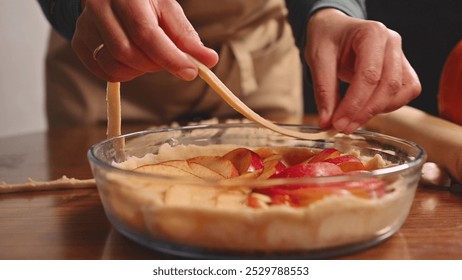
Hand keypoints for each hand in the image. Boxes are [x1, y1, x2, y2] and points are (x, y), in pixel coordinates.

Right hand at [72, 0, 217, 81]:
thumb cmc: (145, 3)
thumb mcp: (168, 10)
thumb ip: (187, 37)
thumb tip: (209, 60)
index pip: (146, 33)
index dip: (170, 57)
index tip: (191, 72)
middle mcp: (100, 7)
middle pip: (127, 52)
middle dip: (155, 64)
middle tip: (168, 60)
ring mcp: (85, 25)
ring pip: (113, 65)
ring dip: (139, 71)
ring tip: (149, 58)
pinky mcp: (80, 42)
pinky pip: (102, 71)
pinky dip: (123, 74)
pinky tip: (133, 62)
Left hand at [305, 9, 420, 133]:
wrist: (335, 29)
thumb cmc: (327, 39)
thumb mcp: (317, 59)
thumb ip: (323, 91)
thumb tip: (327, 122)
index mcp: (372, 33)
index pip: (369, 75)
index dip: (355, 104)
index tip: (338, 123)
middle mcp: (392, 42)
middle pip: (389, 85)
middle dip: (365, 112)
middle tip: (343, 127)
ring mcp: (400, 55)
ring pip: (402, 92)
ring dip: (377, 111)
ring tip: (351, 120)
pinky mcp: (403, 69)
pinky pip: (405, 93)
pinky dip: (387, 107)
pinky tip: (365, 111)